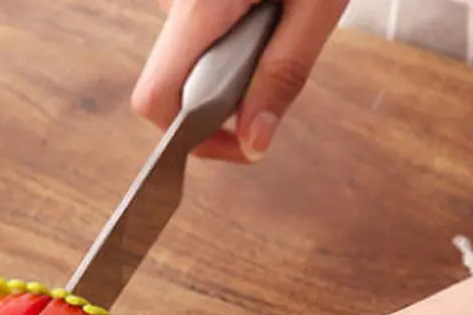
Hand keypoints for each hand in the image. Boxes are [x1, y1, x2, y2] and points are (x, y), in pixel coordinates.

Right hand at [132, 0, 348, 161]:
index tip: (233, 142)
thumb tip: (253, 143)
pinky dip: (228, 50)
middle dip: (216, 111)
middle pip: (170, 87)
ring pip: (186, 63)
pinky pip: (200, 36)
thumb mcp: (317, 5)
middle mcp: (181, 1)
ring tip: (277, 39)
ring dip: (227, 80)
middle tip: (268, 96)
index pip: (155, 99)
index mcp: (202, 8)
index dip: (187, 137)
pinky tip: (265, 23)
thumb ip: (283, 75)